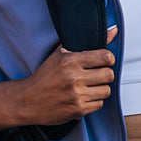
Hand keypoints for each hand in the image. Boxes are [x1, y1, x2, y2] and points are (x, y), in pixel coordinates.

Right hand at [0, 27, 117, 129]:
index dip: (108, 59)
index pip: (106, 57)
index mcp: (70, 60)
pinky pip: (99, 104)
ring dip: (100, 88)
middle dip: (105, 74)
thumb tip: (114, 30)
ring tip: (90, 86)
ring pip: (106, 91)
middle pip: (109, 75)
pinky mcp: (77, 110)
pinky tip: (84, 97)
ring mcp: (76, 95)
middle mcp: (74, 78)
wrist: (27, 100)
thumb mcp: (61, 53)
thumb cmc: (44, 76)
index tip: (103, 61)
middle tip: (97, 74)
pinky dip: (94, 101)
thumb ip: (87, 40)